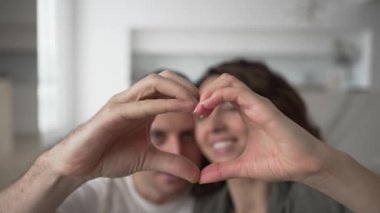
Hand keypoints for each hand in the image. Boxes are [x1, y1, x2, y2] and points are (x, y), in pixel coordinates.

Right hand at [45, 71, 199, 182]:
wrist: (80, 165)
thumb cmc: (109, 156)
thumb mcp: (149, 159)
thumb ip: (173, 163)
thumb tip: (197, 174)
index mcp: (142, 106)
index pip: (169, 87)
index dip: (189, 93)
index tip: (205, 109)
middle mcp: (133, 100)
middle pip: (164, 78)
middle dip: (187, 86)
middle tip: (204, 103)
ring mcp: (122, 104)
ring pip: (153, 82)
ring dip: (178, 90)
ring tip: (196, 103)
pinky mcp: (112, 114)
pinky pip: (141, 104)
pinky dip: (164, 104)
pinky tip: (183, 109)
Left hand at [194, 74, 326, 183]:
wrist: (304, 166)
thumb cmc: (280, 163)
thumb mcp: (242, 167)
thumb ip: (222, 170)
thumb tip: (201, 178)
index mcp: (247, 113)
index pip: (223, 93)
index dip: (207, 100)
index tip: (197, 115)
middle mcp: (251, 104)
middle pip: (224, 82)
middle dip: (205, 91)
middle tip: (197, 110)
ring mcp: (257, 103)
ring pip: (229, 81)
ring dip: (210, 90)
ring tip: (200, 108)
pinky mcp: (263, 107)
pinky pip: (237, 91)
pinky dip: (218, 94)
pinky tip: (208, 107)